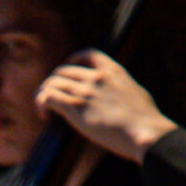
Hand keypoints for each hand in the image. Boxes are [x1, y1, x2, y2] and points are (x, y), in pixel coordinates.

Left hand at [36, 50, 177, 161]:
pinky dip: (41, 103)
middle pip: (63, 71)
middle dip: (54, 83)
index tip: (67, 71)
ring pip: (52, 83)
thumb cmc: (145, 120)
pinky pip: (48, 97)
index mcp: (113, 70)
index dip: (73, 61)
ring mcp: (85, 91)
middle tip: (52, 98)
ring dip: (43, 94)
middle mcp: (97, 77)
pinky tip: (43, 115)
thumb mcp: (135, 92)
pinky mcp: (76, 108)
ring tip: (43, 108)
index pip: (87, 55)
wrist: (144, 131)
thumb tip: (119, 95)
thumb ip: (121, 88)